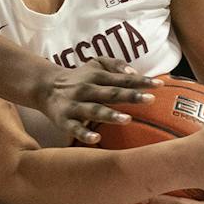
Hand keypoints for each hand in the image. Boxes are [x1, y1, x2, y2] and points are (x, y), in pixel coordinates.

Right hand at [36, 57, 159, 143]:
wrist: (45, 87)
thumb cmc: (79, 78)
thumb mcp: (95, 65)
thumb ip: (115, 65)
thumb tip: (134, 72)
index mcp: (96, 76)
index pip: (122, 79)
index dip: (140, 82)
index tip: (158, 85)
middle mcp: (86, 89)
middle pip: (111, 93)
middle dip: (130, 96)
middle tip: (150, 100)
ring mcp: (75, 106)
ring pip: (94, 110)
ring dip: (110, 115)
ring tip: (127, 119)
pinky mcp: (64, 120)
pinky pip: (75, 128)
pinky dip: (84, 133)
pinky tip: (96, 138)